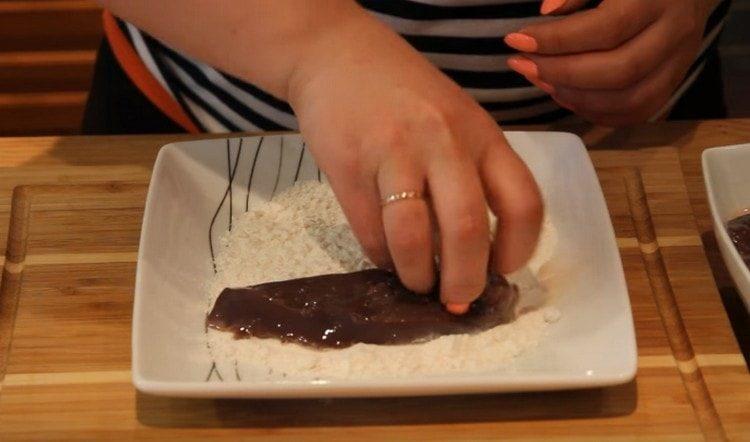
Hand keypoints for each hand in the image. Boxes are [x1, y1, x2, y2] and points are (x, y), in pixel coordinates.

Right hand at [288, 8, 542, 312]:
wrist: (338, 56)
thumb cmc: (406, 94)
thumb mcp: (456, 119)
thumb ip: (473, 170)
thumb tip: (478, 251)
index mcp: (482, 134)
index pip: (523, 202)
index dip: (518, 250)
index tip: (503, 270)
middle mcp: (443, 143)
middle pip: (466, 230)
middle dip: (465, 281)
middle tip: (457, 300)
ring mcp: (394, 154)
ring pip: (414, 239)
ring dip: (418, 277)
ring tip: (418, 284)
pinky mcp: (349, 168)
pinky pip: (370, 233)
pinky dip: (382, 259)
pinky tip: (387, 258)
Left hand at [504, 0, 719, 125]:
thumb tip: (547, 12)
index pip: (605, 28)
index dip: (557, 40)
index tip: (516, 40)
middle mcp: (675, 32)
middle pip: (617, 71)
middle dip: (560, 73)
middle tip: (522, 64)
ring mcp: (679, 62)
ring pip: (628, 99)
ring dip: (575, 97)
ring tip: (540, 79)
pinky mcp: (673, 82)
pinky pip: (636, 112)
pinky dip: (596, 112)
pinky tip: (565, 95)